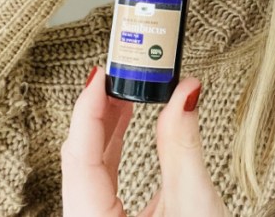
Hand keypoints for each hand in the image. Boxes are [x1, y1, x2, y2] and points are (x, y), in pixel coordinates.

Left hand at [61, 66, 229, 216]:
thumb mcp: (194, 204)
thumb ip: (183, 145)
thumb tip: (184, 95)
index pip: (80, 152)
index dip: (89, 107)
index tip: (103, 74)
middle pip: (81, 157)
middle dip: (101, 110)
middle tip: (120, 72)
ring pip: (90, 168)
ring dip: (109, 126)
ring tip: (128, 90)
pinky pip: (102, 181)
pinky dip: (115, 149)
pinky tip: (130, 124)